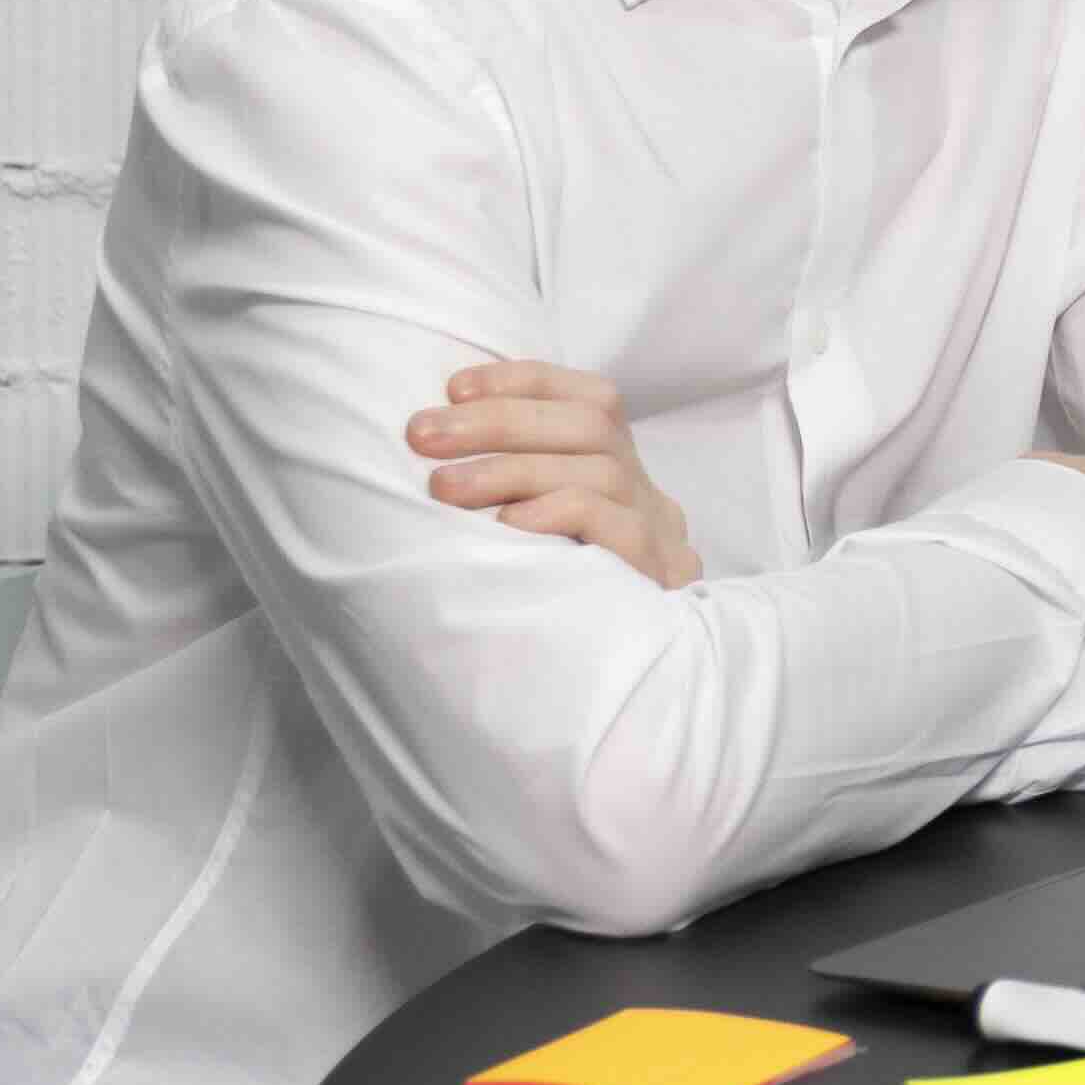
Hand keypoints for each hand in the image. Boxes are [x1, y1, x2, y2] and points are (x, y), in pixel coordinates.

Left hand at [413, 361, 700, 588]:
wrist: (614, 703)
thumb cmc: (543, 609)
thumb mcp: (532, 537)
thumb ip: (512, 489)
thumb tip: (428, 441)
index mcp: (624, 475)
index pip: (593, 399)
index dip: (525, 382)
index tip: (454, 388)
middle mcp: (651, 498)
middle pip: (593, 426)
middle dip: (499, 421)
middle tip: (421, 435)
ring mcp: (662, 537)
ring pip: (601, 470)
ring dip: (512, 470)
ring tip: (442, 489)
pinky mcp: (660, 579)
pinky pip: (615, 528)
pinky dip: (556, 514)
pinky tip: (505, 529)